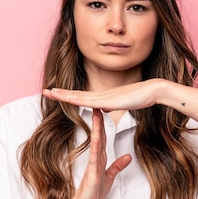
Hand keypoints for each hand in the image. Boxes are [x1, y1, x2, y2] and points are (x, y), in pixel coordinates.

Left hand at [42, 79, 164, 111]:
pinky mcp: (109, 101)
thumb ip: (109, 105)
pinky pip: (90, 102)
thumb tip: (101, 108)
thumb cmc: (140, 97)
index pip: (81, 96)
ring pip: (80, 96)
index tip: (55, 93)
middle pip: (76, 94)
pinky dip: (78, 100)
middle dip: (60, 93)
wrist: (153, 90)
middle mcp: (100, 95)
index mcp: (102, 97)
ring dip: (64, 95)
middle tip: (45, 90)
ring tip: (51, 93)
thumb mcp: (120, 104)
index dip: (67, 95)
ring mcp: (104, 97)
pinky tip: (69, 99)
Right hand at [67, 109, 131, 198]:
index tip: (104, 110)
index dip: (104, 124)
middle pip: (99, 136)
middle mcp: (95, 159)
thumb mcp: (109, 179)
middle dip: (99, 120)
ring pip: (96, 143)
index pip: (103, 138)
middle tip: (98, 103)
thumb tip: (127, 156)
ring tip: (96, 113)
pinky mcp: (92, 174)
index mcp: (99, 159)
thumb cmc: (92, 196)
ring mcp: (92, 165)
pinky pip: (95, 157)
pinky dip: (96, 146)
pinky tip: (97, 137)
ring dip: (97, 128)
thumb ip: (117, 167)